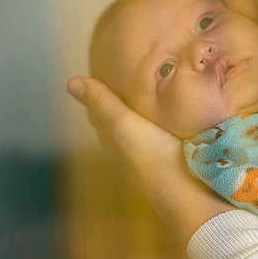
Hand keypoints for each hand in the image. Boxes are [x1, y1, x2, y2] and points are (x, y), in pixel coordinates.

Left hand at [67, 76, 235, 243]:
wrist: (186, 189)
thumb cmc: (151, 154)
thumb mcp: (122, 123)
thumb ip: (102, 102)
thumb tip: (71, 82)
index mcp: (113, 136)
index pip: (99, 109)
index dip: (100, 89)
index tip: (106, 69)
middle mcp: (128, 145)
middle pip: (118, 116)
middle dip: (120, 96)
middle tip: (127, 72)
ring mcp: (151, 151)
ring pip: (140, 123)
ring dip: (142, 107)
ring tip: (151, 85)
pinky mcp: (172, 152)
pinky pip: (161, 128)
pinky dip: (161, 115)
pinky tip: (172, 110)